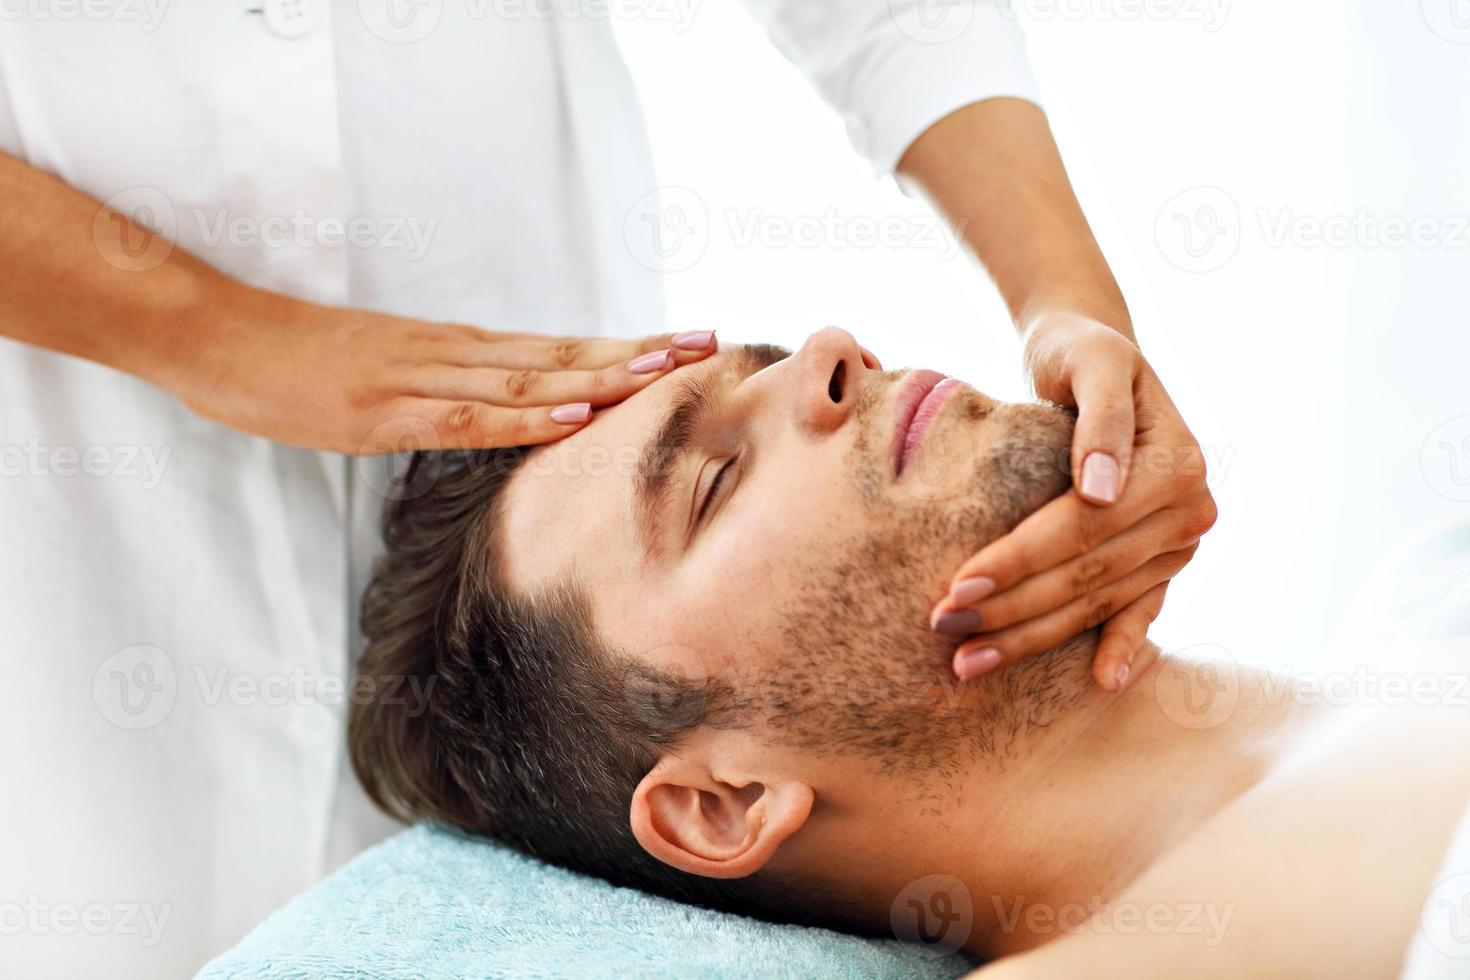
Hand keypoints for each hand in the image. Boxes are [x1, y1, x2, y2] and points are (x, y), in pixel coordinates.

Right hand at [169, 302, 717, 453]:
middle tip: (707, 345)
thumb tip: (501, 415)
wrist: (220, 338)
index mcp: (457, 351)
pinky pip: (467, 417)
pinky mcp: (385, 411)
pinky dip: (525, 418)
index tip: (683, 345)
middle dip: (637, 354)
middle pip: (562, 356)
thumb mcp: (388, 376)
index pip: (557, 350)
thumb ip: (446, 393)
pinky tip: (574, 411)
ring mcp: (421, 379)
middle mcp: (454, 356)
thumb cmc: (300, 362)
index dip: (623, 350)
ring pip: (528, 380)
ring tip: (665, 370)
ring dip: (601, 377)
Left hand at [930, 312, 1216, 689]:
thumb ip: (1101, 417)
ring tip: (969, 662)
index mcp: (1176, 466)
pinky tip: (1099, 684)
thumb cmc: (1082, 353)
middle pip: (1087, 573)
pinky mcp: (1158, 563)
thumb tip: (1103, 490)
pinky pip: (1137, 611)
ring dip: (1034, 638)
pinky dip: (1118, 647)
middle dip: (1012, 607)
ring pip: (1097, 601)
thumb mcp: (1091, 360)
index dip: (1019, 559)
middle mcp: (1188, 512)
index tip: (958, 584)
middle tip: (944, 628)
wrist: (1095, 357)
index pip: (1083, 528)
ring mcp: (1176, 544)